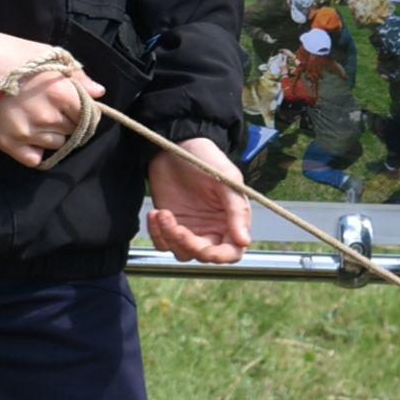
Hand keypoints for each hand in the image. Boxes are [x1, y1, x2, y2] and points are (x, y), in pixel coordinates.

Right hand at [0, 28, 100, 168]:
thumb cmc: (8, 52)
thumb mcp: (45, 55)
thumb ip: (76, 75)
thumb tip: (98, 92)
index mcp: (61, 93)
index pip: (91, 114)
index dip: (87, 109)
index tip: (78, 104)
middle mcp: (48, 117)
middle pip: (75, 130)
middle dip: (70, 120)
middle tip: (55, 108)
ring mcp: (28, 134)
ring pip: (57, 144)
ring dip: (54, 133)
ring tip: (39, 118)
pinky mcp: (8, 145)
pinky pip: (35, 159)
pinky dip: (36, 150)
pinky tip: (30, 136)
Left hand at [145, 138, 249, 263]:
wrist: (173, 144)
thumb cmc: (204, 156)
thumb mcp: (225, 177)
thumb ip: (236, 209)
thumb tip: (244, 241)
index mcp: (231, 219)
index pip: (232, 251)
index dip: (222, 256)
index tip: (208, 252)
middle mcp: (212, 228)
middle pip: (204, 255)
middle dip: (190, 245)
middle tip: (178, 227)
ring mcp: (190, 228)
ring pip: (182, 252)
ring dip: (170, 237)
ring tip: (163, 213)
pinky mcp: (169, 225)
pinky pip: (163, 243)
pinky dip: (157, 234)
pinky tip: (155, 213)